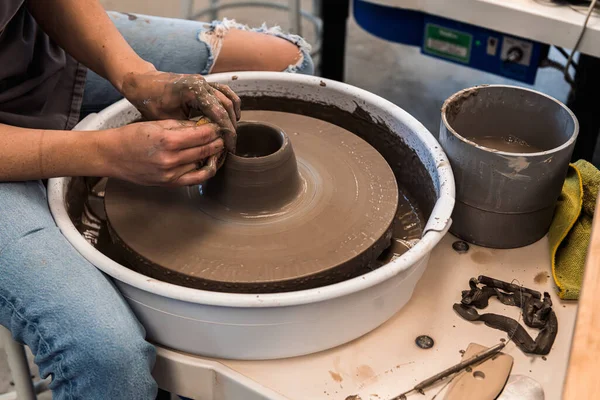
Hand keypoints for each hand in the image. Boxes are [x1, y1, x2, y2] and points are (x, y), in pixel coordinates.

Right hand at [104, 119, 224, 185]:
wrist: (112, 156)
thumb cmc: (131, 137)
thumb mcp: (156, 125)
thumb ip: (181, 126)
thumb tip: (202, 126)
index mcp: (168, 141)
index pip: (202, 135)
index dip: (214, 130)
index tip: (218, 126)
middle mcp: (171, 159)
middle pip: (205, 150)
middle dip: (217, 142)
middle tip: (222, 136)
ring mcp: (171, 174)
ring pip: (203, 165)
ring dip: (213, 156)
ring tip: (216, 148)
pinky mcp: (169, 183)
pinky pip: (194, 179)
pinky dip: (205, 171)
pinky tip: (208, 163)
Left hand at [121, 70, 240, 152]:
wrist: (143, 83)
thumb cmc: (151, 101)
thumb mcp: (167, 120)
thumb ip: (188, 129)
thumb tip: (206, 143)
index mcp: (193, 90)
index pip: (218, 113)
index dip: (227, 132)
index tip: (229, 146)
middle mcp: (202, 83)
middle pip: (226, 106)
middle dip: (231, 127)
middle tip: (231, 144)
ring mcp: (205, 82)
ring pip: (229, 98)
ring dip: (232, 116)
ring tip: (231, 133)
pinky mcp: (205, 84)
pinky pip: (225, 93)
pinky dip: (230, 105)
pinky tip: (231, 118)